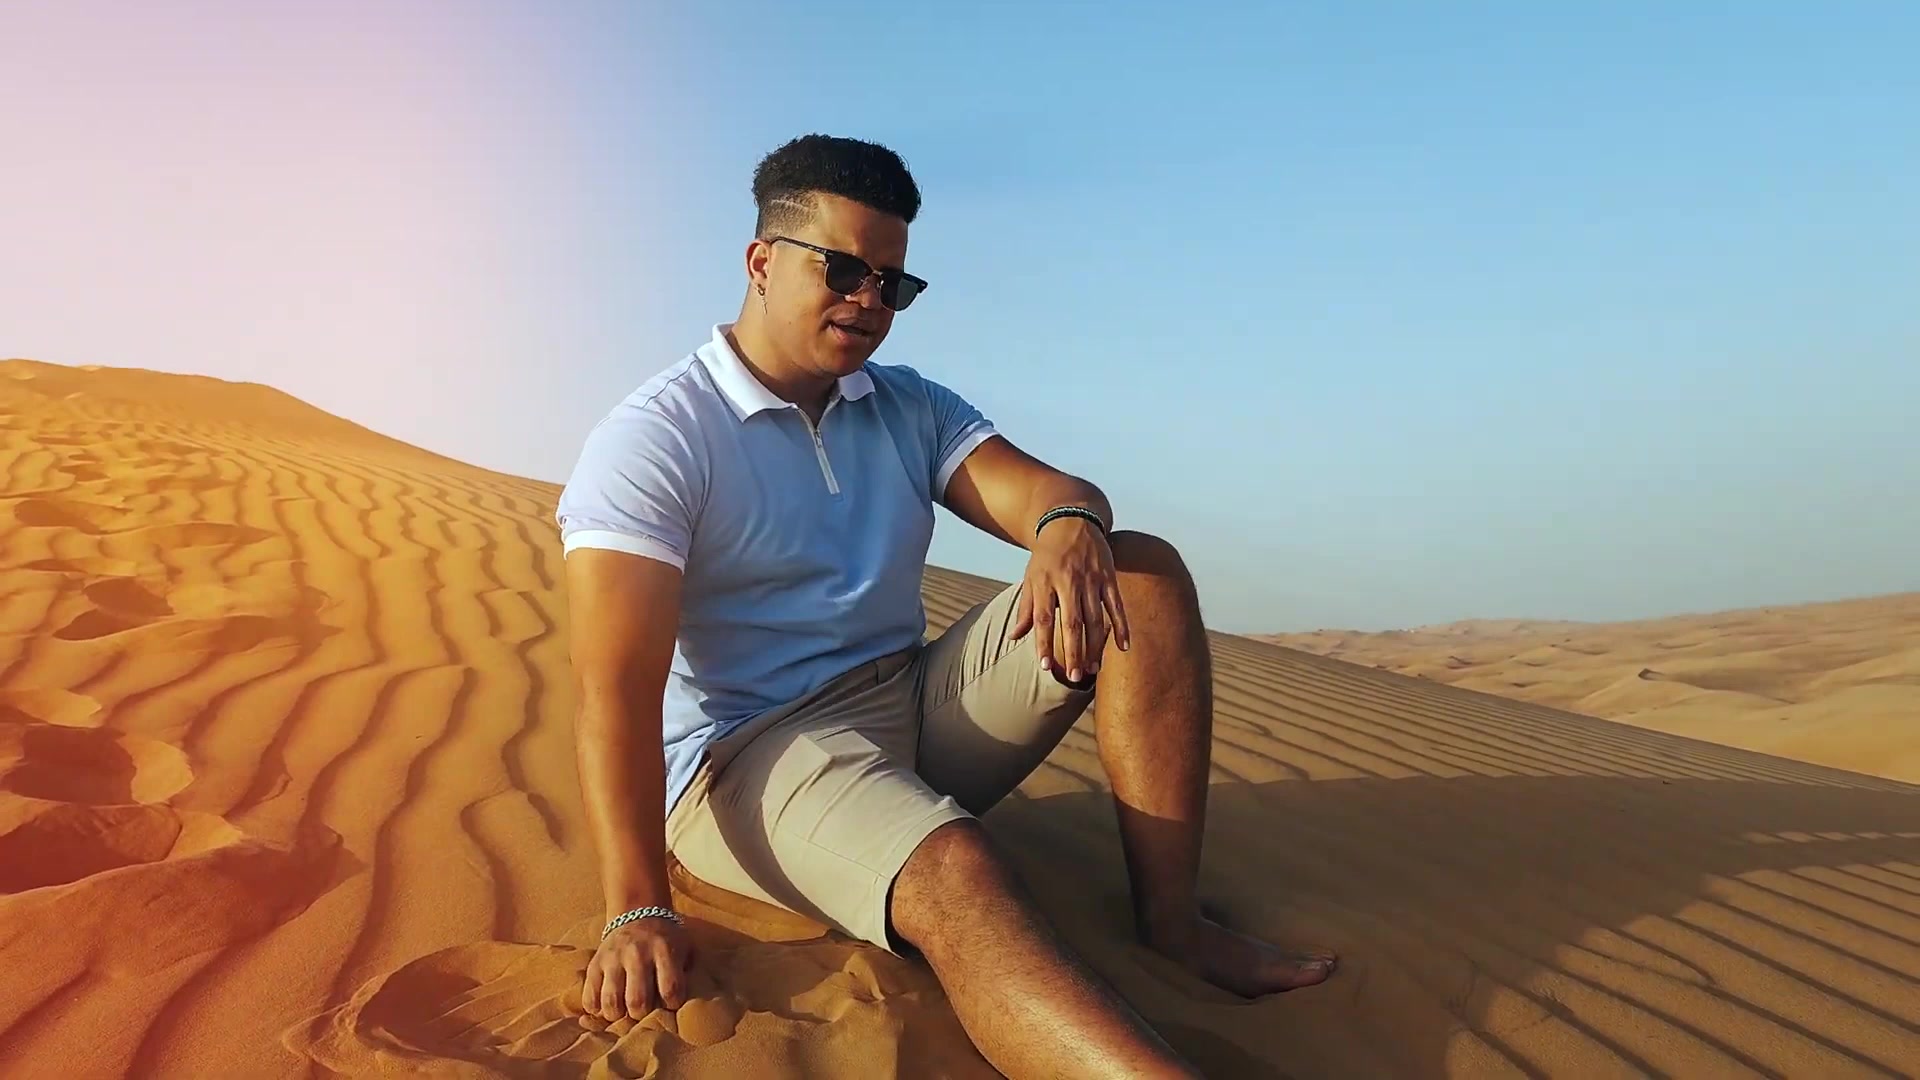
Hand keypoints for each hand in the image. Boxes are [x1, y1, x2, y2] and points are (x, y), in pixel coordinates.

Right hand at [581, 914, 694, 1022]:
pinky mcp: (594, 964)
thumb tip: (690, 1006)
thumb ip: (688, 973)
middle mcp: (637, 953)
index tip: (671, 1004)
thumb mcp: (685, 948)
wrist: (638, 914)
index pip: (670, 989)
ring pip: (611, 1002)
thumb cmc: (667, 940)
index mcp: (664, 950)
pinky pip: (589, 997)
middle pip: (637, 1001)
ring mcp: (613, 958)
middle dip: (642, 1016)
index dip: (672, 1005)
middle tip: (645, 1012)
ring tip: (625, 1012)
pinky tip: (607, 1006)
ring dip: (619, 1015)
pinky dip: (597, 1010)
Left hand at [1010, 518, 1128, 682]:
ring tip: (1092, 670)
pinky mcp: (1108, 577)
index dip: (1044, 643)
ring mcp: (1091, 579)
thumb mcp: (1031, 577)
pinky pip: (1116, 606)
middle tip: (1073, 677)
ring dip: (1095, 646)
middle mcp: (1068, 581)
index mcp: (1045, 582)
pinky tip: (1123, 647)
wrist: (1070, 520)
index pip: (1044, 619)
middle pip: (1071, 622)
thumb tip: (1015, 637)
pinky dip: (1122, 626)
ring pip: (1095, 618)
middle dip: (1073, 651)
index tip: (1045, 666)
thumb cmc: (1047, 556)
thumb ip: (1026, 608)